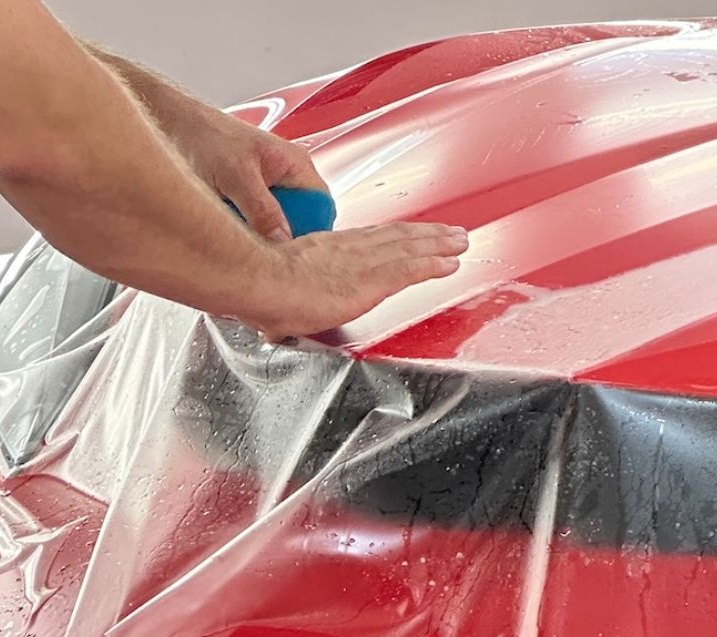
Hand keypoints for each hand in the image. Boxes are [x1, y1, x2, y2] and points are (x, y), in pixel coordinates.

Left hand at [158, 102, 324, 241]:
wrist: (168, 123)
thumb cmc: (201, 136)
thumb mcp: (234, 175)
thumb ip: (262, 209)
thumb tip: (283, 242)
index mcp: (297, 165)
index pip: (321, 211)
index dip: (307, 233)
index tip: (282, 249)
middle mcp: (288, 178)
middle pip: (301, 223)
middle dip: (279, 237)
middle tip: (252, 242)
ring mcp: (269, 189)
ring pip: (276, 228)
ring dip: (256, 234)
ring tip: (230, 225)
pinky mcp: (248, 199)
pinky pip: (256, 225)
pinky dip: (241, 229)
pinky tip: (223, 222)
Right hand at [238, 222, 470, 339]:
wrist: (257, 281)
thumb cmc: (256, 285)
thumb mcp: (275, 284)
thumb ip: (286, 299)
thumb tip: (277, 324)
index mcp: (325, 248)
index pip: (369, 238)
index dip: (395, 236)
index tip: (411, 235)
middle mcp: (348, 249)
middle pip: (396, 237)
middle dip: (427, 235)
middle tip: (451, 233)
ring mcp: (362, 262)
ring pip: (409, 248)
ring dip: (439, 245)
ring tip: (460, 243)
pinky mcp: (370, 280)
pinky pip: (410, 268)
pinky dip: (433, 265)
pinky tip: (450, 264)